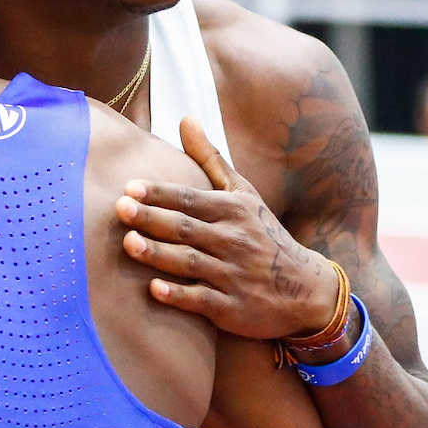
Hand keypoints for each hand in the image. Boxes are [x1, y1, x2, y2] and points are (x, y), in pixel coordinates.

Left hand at [115, 117, 339, 339]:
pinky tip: (154, 289)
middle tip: (120, 208)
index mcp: (232, 211)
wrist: (307, 291)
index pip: (190, 199)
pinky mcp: (232, 308)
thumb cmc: (263, 234)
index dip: (160, 193)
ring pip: (190, 262)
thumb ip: (210, 159)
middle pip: (185, 228)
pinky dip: (179, 295)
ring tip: (128, 244)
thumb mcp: (243, 194)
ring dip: (159, 254)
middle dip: (152, 218)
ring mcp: (233, 276)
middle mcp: (233, 241)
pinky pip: (202, 300)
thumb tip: (185, 118)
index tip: (130, 187)